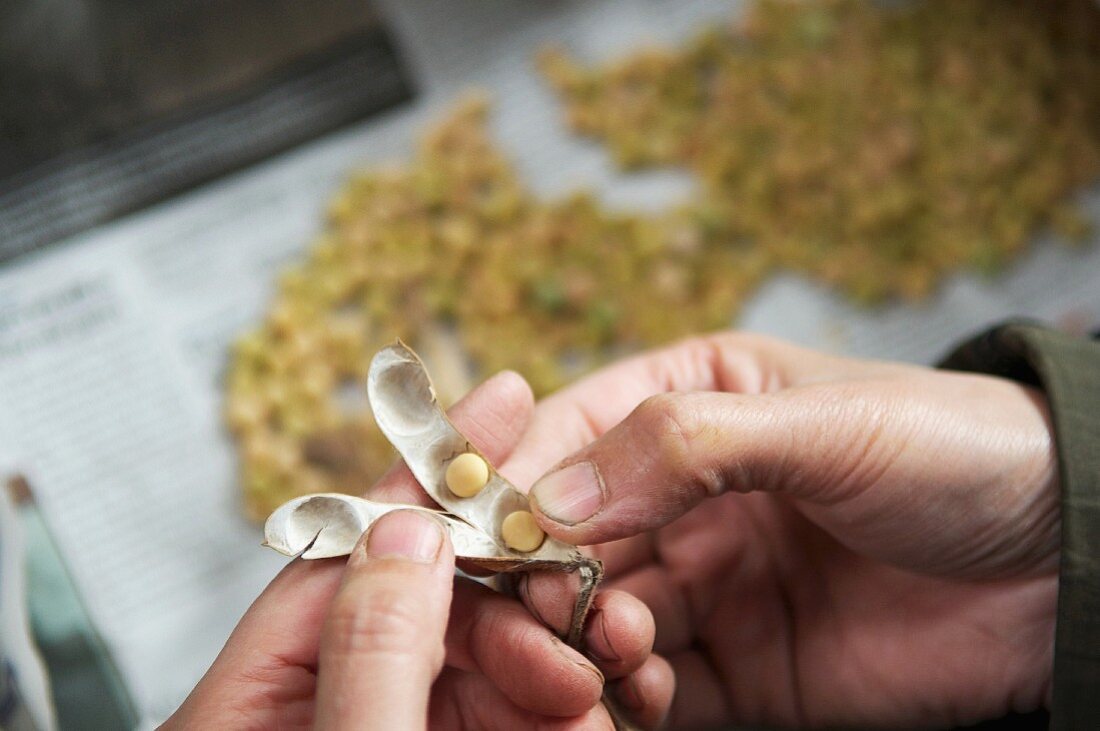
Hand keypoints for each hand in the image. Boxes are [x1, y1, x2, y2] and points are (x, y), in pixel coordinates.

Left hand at [163, 374, 662, 729]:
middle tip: (588, 598)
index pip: (347, 550)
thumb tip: (413, 533)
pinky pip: (507, 716)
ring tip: (607, 673)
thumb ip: (374, 651)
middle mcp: (319, 701)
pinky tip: (602, 714)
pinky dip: (560, 712)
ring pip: (480, 661)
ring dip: (554, 663)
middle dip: (519, 600)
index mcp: (251, 699)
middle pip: (428, 600)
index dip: (430, 474)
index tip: (506, 399)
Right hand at [506, 333, 1057, 727]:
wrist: (1060, 563)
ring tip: (618, 644)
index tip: (484, 528)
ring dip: (581, 637)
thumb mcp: (820, 423)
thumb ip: (684, 446)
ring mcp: (705, 581)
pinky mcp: (736, 665)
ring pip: (594, 615)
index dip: (518, 478)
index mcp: (689, 403)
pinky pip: (650, 685)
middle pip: (564, 537)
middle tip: (546, 606)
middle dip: (540, 574)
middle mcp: (680, 494)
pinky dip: (626, 693)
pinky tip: (645, 689)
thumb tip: (554, 499)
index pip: (570, 433)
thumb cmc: (951, 450)